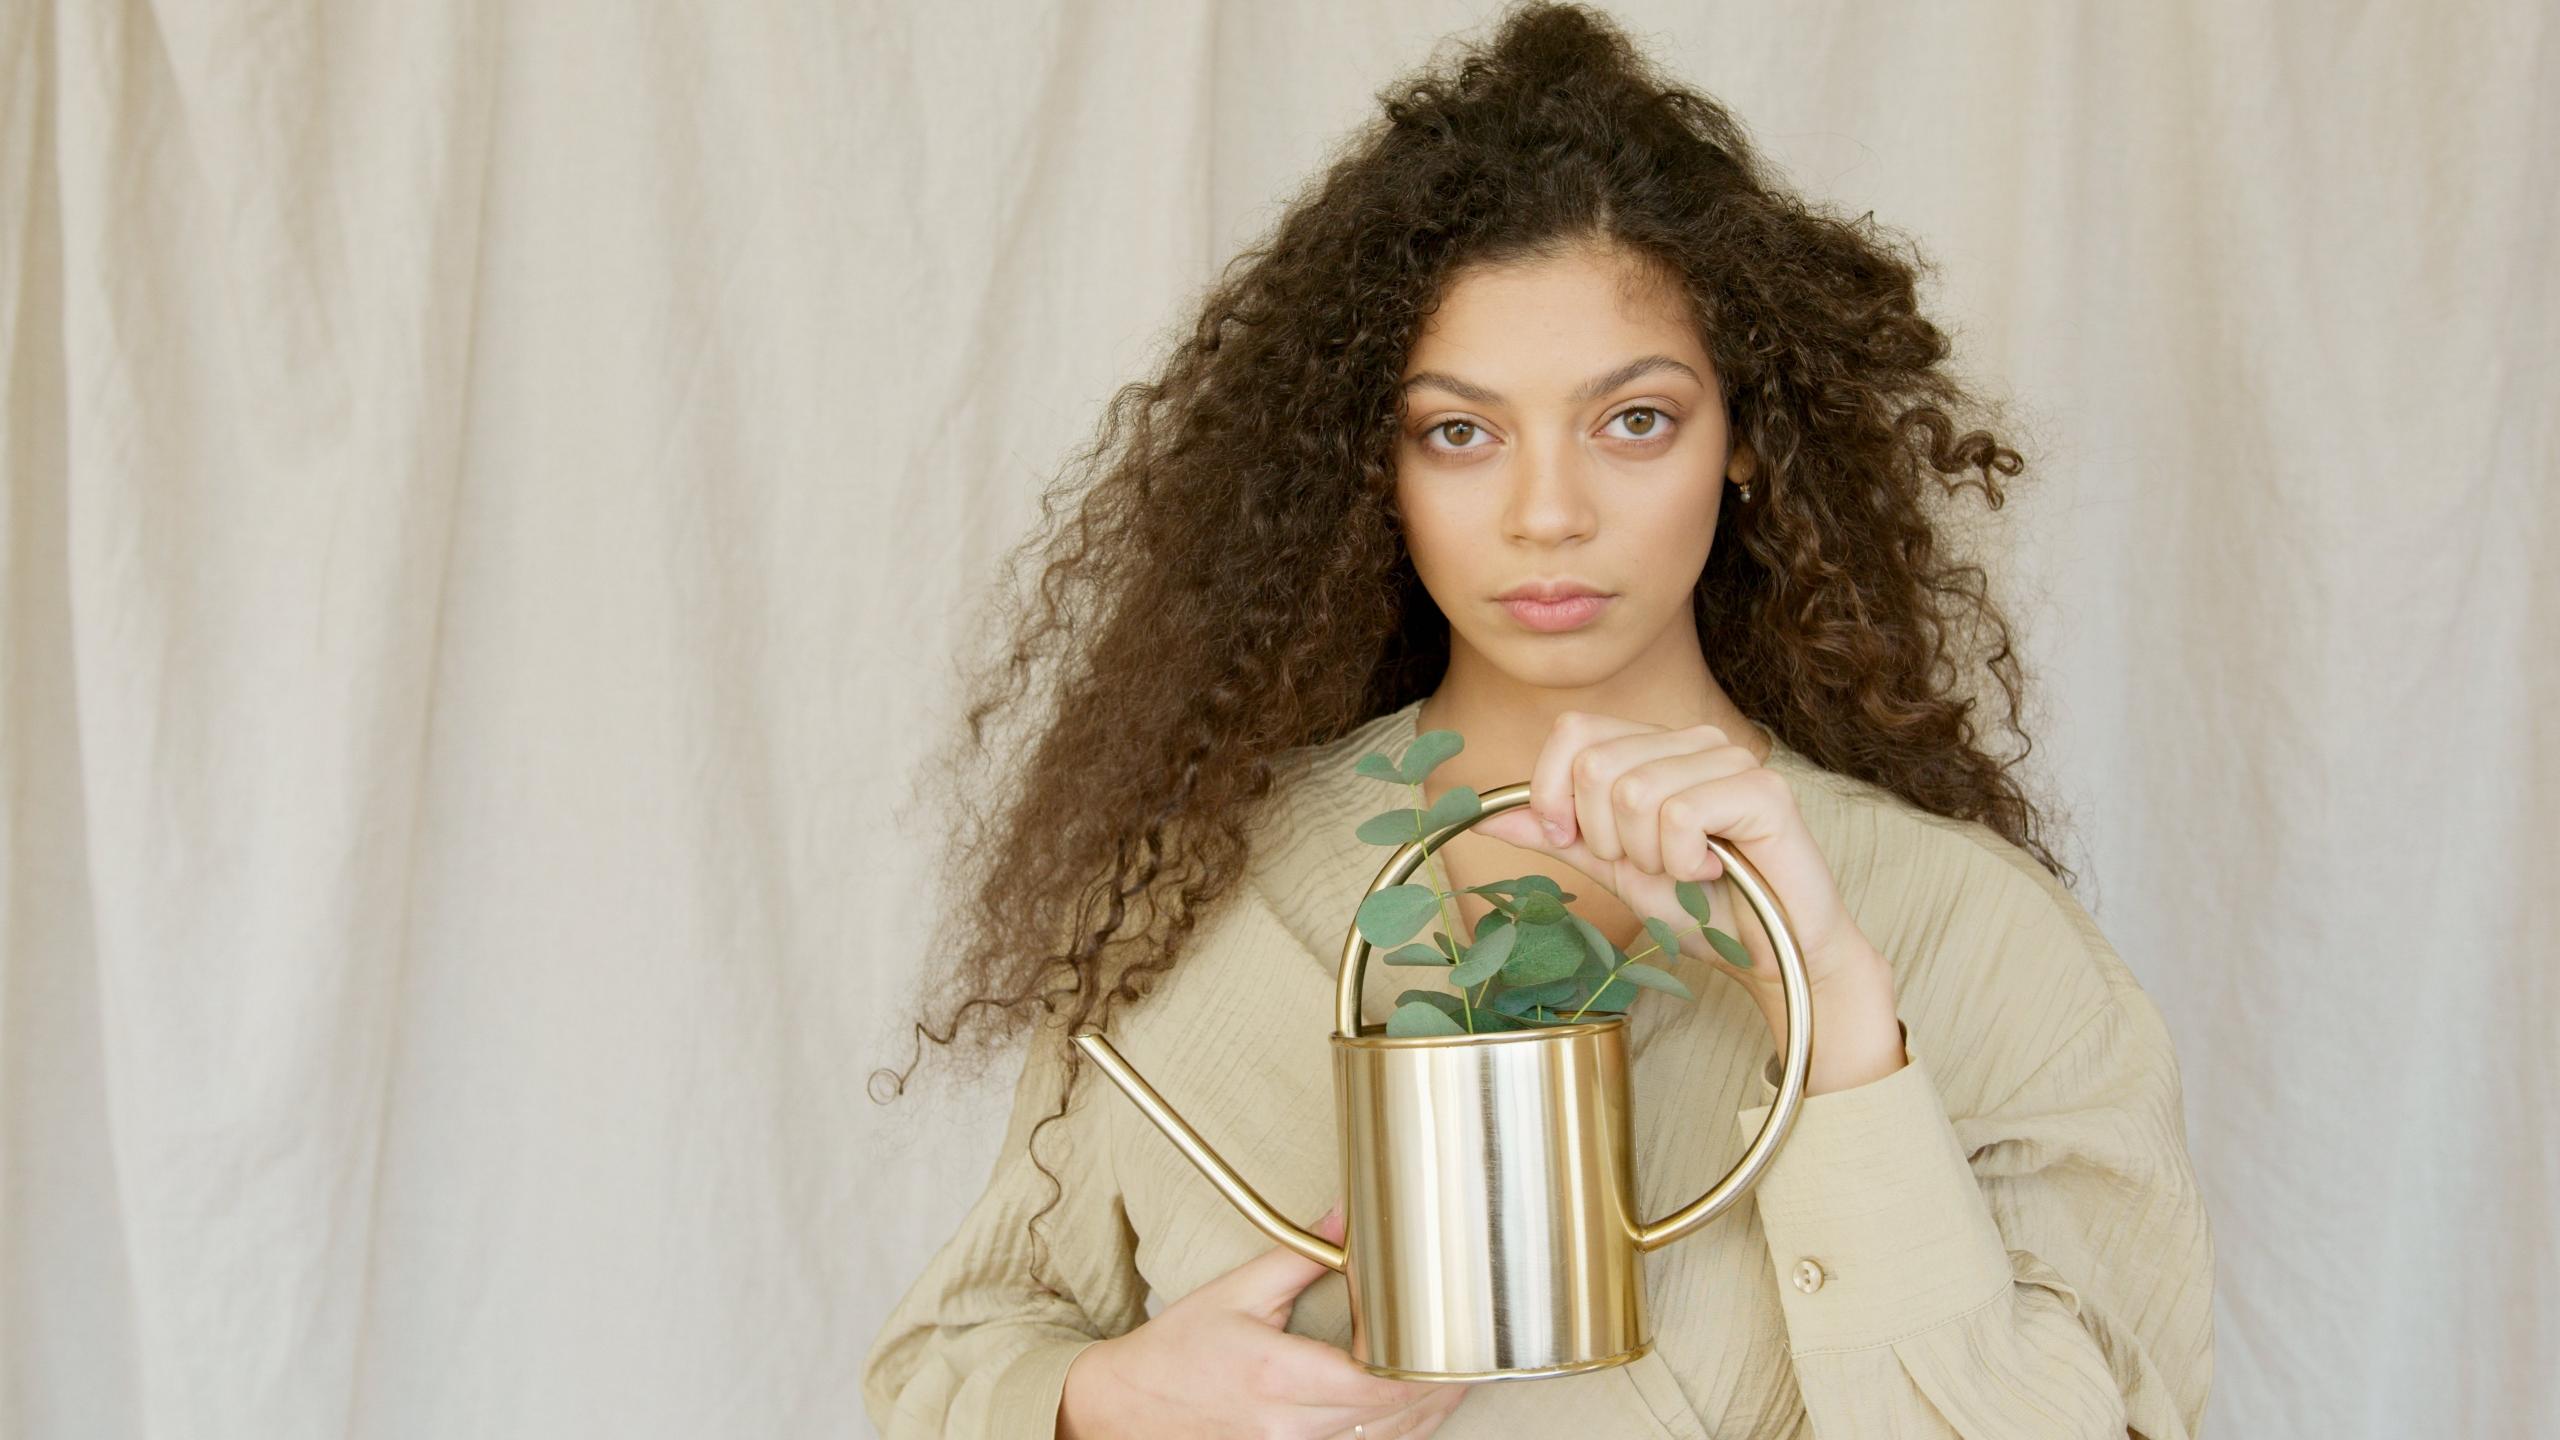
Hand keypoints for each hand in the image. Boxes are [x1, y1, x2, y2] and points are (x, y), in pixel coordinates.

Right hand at [1058, 1204, 1476, 1438]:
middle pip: (1389, 1419)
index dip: (1426, 1374)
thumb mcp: (1236, 1293)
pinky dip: (1388, 1435)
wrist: (1127, 1407)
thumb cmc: (1178, 1351)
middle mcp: (1288, 1425)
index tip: (1455, 1351)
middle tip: (1472, 1361)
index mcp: (1279, 1376)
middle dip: (1437, 1392)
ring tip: (1452, 1383)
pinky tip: (1408, 1413)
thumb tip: (1345, 1219)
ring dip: (1422, 1417)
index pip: (1376, 1385)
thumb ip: (1298, 1257)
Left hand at [1467, 710, 1905, 1091]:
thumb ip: (1556, 834)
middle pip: (1596, 765)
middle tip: (1649, 864)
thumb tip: (1486, 812)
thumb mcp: (1612, 868)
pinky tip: (1711, 872)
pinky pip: (1680, 815)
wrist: (1771, 955)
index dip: (1554, 792)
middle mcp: (1693, 741)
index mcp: (1655, 748)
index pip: (1573, 732)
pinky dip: (1682, 862)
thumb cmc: (1701, 910)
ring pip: (1634, 792)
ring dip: (1648, 856)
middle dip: (1605, 837)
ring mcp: (1732, 760)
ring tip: (1687, 871)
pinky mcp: (1763, 792)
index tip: (1575, 840)